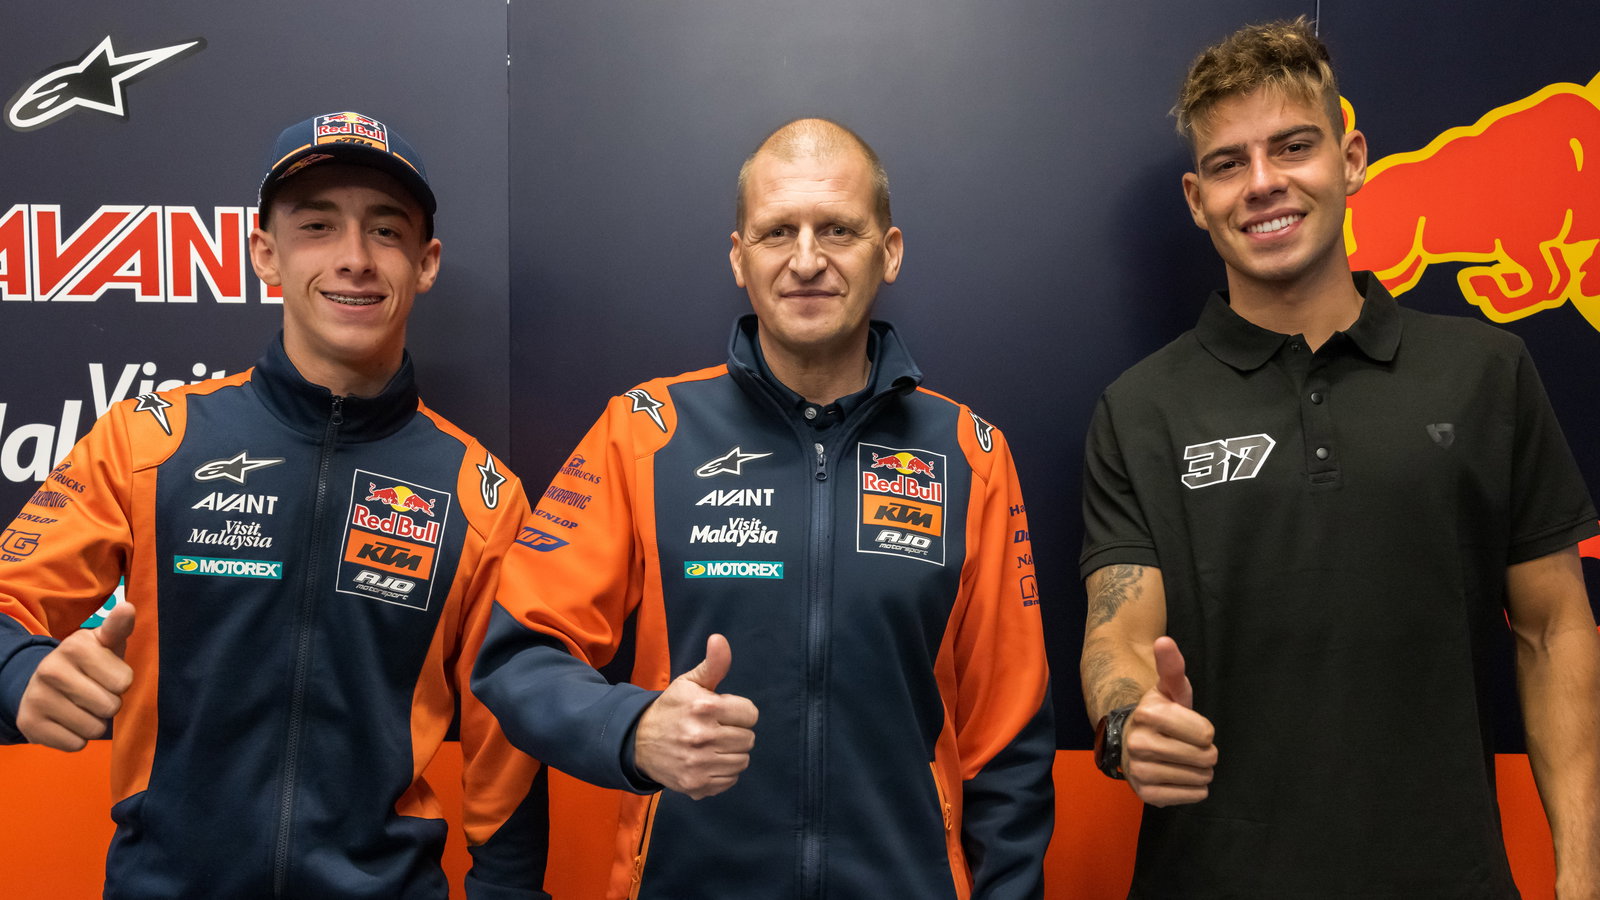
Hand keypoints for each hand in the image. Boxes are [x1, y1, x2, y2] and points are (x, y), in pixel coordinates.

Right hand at [16, 603, 135, 751]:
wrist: (43, 684)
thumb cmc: (89, 663)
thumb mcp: (105, 643)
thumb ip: (118, 627)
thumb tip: (128, 607)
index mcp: (75, 646)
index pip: (124, 681)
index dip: (122, 683)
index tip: (110, 674)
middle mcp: (51, 669)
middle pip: (110, 706)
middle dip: (110, 704)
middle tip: (96, 693)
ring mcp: (37, 697)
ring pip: (93, 728)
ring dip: (95, 723)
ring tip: (83, 707)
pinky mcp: (29, 724)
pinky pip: (75, 744)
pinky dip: (78, 738)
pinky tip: (69, 722)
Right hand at [633, 634, 758, 799]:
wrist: (638, 742)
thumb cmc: (671, 709)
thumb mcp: (689, 683)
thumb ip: (712, 664)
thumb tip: (719, 639)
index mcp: (704, 707)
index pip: (750, 714)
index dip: (738, 711)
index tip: (723, 712)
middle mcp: (703, 737)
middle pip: (749, 739)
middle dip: (735, 732)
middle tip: (716, 729)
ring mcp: (699, 764)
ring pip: (742, 761)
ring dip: (731, 753)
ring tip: (712, 745)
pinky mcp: (696, 785)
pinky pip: (730, 780)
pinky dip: (723, 772)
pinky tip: (707, 762)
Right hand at [1124, 635, 1216, 806]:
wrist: (1133, 741)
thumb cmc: (1162, 714)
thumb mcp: (1170, 690)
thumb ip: (1172, 667)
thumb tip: (1164, 641)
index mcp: (1148, 713)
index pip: (1206, 733)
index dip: (1204, 731)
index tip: (1190, 727)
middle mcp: (1139, 742)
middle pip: (1204, 757)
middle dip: (1206, 753)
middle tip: (1191, 746)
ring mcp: (1140, 770)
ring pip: (1199, 778)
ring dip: (1200, 771)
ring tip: (1185, 761)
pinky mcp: (1145, 794)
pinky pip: (1190, 797)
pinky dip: (1194, 790)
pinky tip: (1181, 778)